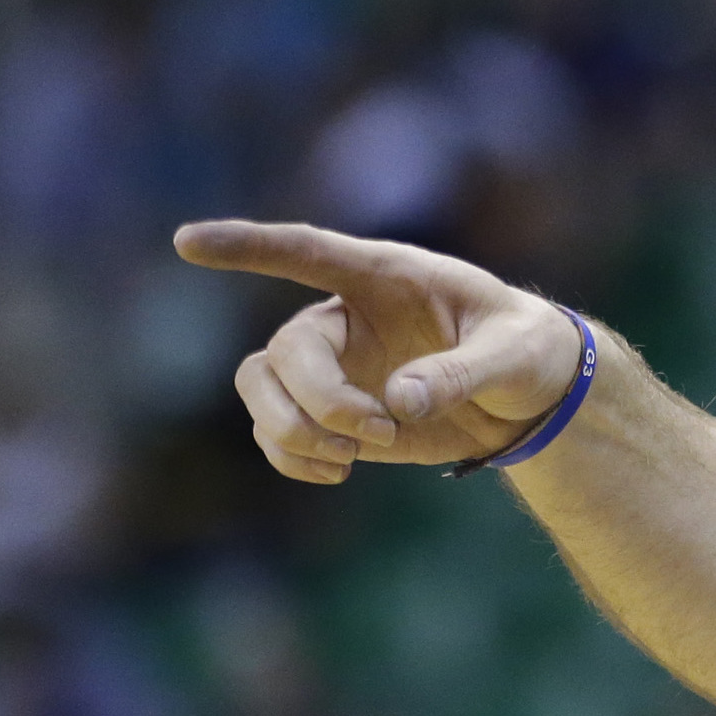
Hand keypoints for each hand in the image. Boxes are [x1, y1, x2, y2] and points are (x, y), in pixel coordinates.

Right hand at [175, 220, 586, 480]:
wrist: (529, 396)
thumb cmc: (527, 350)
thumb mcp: (515, 354)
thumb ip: (461, 372)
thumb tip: (399, 402)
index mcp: (388, 277)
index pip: (308, 252)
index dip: (248, 247)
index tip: (187, 242)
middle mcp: (345, 316)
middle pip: (285, 351)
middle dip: (319, 401)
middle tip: (380, 432)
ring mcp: (333, 365)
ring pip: (261, 388)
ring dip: (294, 431)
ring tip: (352, 458)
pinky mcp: (331, 412)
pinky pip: (275, 432)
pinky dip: (291, 458)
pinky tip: (335, 473)